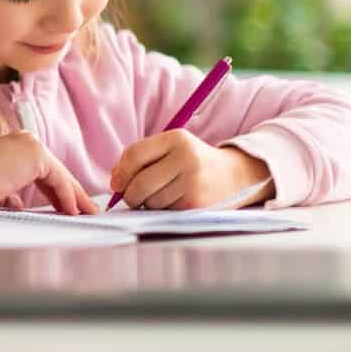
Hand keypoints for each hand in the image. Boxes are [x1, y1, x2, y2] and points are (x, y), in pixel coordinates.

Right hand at [0, 131, 97, 214]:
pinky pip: (59, 180)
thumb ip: (11, 195)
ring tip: (88, 213)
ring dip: (75, 197)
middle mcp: (26, 142)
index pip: (44, 172)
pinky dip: (67, 197)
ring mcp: (32, 147)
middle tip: (87, 209)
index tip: (68, 207)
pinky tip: (73, 211)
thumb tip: (18, 205)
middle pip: (56, 172)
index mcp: (15, 148)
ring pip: (61, 176)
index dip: (57, 191)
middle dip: (72, 194)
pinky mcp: (37, 156)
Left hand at [109, 132, 272, 210]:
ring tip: (160, 197)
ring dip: (148, 204)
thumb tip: (114, 180)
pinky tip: (174, 203)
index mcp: (176, 139)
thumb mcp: (171, 149)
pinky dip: (163, 211)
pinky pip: (165, 212)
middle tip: (132, 197)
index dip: (120, 172)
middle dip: (130, 195)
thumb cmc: (193, 162)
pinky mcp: (198, 204)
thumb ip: (141, 158)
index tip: (116, 183)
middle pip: (140, 183)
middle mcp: (186, 158)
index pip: (135, 155)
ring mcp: (194, 182)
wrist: (236, 176)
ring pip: (152, 201)